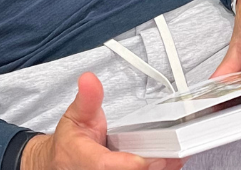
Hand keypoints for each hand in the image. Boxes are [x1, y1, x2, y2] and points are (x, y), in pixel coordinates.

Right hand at [21, 73, 183, 169]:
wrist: (63, 161)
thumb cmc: (71, 142)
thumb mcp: (76, 115)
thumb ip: (88, 99)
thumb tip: (89, 80)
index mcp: (85, 159)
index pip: (105, 165)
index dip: (128, 163)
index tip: (147, 156)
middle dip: (152, 165)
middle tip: (173, 152)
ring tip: (177, 156)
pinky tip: (171, 162)